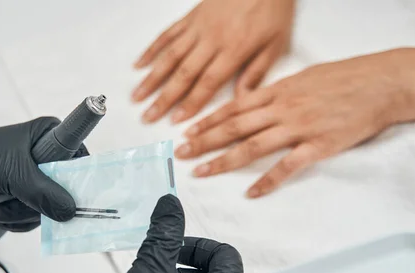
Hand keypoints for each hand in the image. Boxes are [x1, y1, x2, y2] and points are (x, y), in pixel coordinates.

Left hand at [0, 117, 87, 230]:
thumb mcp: (10, 172)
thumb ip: (42, 191)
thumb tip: (70, 211)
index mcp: (48, 136)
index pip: (79, 157)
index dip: (81, 178)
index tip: (75, 198)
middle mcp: (45, 157)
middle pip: (66, 190)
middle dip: (41, 203)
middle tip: (18, 200)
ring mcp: (34, 179)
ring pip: (49, 208)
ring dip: (24, 215)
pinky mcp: (23, 197)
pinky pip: (35, 218)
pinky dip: (17, 221)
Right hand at [132, 0, 293, 123]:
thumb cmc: (274, 8)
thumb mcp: (277, 43)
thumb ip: (257, 72)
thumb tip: (242, 100)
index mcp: (234, 50)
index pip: (208, 83)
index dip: (191, 103)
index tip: (176, 120)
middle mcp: (212, 40)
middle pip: (184, 74)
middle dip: (164, 98)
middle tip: (147, 116)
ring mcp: (198, 27)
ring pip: (170, 56)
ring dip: (152, 78)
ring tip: (137, 96)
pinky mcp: (191, 16)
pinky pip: (167, 34)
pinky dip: (152, 50)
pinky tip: (140, 64)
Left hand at [176, 49, 414, 197]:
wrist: (382, 83)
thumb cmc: (344, 78)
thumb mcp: (303, 77)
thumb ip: (275, 92)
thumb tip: (250, 102)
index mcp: (278, 91)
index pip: (233, 108)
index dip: (207, 121)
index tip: (187, 131)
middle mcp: (282, 108)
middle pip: (234, 127)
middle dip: (203, 141)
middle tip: (181, 154)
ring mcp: (299, 127)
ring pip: (252, 145)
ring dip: (223, 160)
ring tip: (202, 172)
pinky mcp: (318, 146)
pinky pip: (287, 166)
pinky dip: (267, 181)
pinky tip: (251, 193)